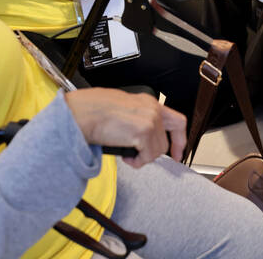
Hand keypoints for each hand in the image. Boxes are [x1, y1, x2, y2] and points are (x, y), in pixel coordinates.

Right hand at [65, 88, 186, 167]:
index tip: (178, 151)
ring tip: (127, 154)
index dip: (179, 138)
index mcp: (147, 101)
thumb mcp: (121, 108)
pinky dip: (137, 161)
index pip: (175, 119)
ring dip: (143, 157)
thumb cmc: (92, 110)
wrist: (83, 113)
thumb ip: (136, 118)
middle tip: (162, 159)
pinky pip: (148, 156)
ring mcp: (150, 120)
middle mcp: (152, 109)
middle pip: (170, 136)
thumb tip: (138, 136)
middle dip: (165, 150)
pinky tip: (126, 157)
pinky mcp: (144, 132)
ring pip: (158, 150)